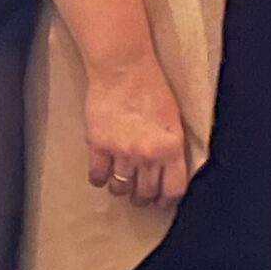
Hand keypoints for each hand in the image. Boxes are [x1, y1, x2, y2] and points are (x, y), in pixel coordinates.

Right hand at [84, 53, 189, 210]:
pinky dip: (100, 179)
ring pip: (120, 189)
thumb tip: (168, 171)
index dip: (167, 200)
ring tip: (122, 181)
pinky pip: (98, 177)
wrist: (124, 68)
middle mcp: (146, 154)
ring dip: (122, 189)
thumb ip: (171, 147)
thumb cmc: (151, 87)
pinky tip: (104, 172)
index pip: (172, 189)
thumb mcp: (173, 119)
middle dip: (143, 197)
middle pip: (145, 193)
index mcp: (170, 147)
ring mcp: (121, 152)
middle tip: (141, 194)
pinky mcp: (98, 145)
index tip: (162, 201)